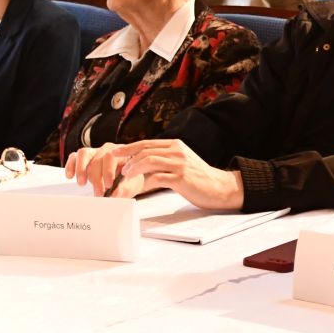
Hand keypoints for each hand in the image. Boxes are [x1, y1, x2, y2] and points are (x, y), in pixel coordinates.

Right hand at [65, 142, 125, 195]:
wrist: (128, 179)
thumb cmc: (130, 180)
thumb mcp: (132, 185)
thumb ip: (125, 189)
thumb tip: (114, 194)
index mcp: (121, 153)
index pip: (111, 157)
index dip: (108, 171)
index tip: (108, 185)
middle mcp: (107, 150)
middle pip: (97, 158)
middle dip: (97, 178)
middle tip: (98, 193)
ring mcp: (94, 152)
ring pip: (84, 154)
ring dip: (81, 169)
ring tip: (82, 183)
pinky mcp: (84, 158)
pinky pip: (74, 157)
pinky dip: (71, 166)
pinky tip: (70, 176)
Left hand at [68, 139, 244, 209]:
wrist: (221, 188)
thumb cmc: (198, 179)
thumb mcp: (180, 165)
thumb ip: (162, 164)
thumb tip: (139, 171)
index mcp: (175, 145)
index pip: (146, 143)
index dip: (127, 147)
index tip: (113, 152)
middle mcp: (176, 150)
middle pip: (144, 150)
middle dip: (126, 160)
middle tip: (115, 171)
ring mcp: (179, 163)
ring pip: (148, 161)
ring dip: (132, 170)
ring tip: (123, 179)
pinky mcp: (181, 177)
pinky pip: (156, 177)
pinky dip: (142, 184)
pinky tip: (135, 189)